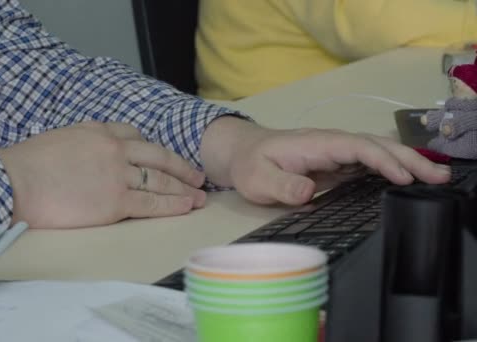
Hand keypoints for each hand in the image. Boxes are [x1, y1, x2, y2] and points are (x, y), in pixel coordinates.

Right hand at [0, 122, 205, 228]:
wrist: (12, 183)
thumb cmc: (25, 165)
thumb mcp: (59, 139)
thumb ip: (84, 144)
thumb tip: (91, 157)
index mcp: (98, 131)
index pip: (136, 136)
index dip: (154, 150)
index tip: (165, 159)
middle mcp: (114, 148)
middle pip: (158, 157)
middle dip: (181, 167)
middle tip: (197, 175)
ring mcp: (117, 174)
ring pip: (160, 180)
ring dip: (184, 188)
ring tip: (199, 195)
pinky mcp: (115, 201)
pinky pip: (152, 202)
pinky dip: (173, 205)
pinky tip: (186, 207)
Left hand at [200, 117, 450, 204]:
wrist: (242, 152)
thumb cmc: (250, 164)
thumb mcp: (258, 178)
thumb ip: (282, 184)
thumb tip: (308, 193)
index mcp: (317, 144)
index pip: (357, 147)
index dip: (382, 161)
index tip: (404, 179)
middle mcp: (332, 144)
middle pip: (376, 145)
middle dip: (409, 159)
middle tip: (441, 177)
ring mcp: (336, 152)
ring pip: (378, 152)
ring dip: (408, 163)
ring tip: (438, 178)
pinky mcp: (337, 164)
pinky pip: (369, 163)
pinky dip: (392, 169)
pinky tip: (409, 181)